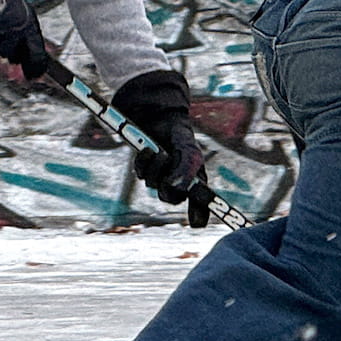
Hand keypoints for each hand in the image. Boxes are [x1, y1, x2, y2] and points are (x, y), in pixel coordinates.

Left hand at [112, 69, 208, 225]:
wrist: (161, 117)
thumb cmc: (180, 135)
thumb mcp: (188, 151)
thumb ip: (185, 170)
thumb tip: (176, 189)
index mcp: (195, 180)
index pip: (199, 205)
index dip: (199, 214)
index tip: (198, 223)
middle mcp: (178, 183)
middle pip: (171, 198)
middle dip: (168, 185)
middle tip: (168, 170)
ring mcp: (160, 178)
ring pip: (154, 185)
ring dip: (156, 167)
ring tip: (159, 151)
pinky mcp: (144, 170)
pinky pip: (141, 174)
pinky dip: (143, 161)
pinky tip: (148, 149)